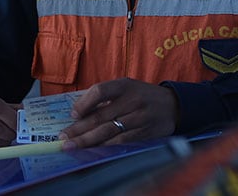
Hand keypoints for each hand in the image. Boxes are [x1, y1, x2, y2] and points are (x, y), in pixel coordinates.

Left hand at [58, 78, 177, 149]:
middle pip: (101, 115)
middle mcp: (132, 100)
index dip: (84, 103)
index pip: (100, 91)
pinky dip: (106, 147)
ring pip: (109, 131)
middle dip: (79, 129)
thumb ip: (106, 97)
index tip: (72, 114)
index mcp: (125, 85)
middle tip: (63, 138)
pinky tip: (94, 151)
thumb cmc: (142, 96)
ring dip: (88, 141)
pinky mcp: (145, 133)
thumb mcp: (127, 87)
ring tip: (72, 146)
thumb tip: (78, 112)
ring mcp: (140, 117)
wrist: (174, 106)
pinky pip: (122, 142)